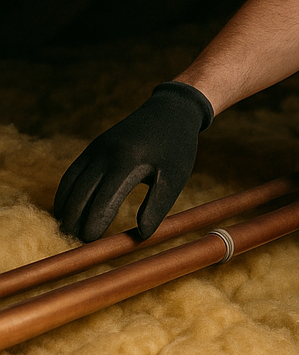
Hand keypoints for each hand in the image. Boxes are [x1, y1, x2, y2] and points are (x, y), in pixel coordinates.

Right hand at [53, 82, 213, 241]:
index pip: (104, 199)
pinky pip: (72, 173)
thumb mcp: (175, 176)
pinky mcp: (94, 147)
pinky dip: (66, 193)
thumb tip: (142, 234)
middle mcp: (107, 153)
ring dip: (66, 209)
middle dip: (75, 220)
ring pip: (71, 184)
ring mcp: (97, 148)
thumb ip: (158, 205)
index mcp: (129, 161)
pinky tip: (66, 211)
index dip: (94, 223)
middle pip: (81, 193)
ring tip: (67, 232)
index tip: (90, 243)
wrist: (171, 110)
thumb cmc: (176, 148)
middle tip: (75, 244)